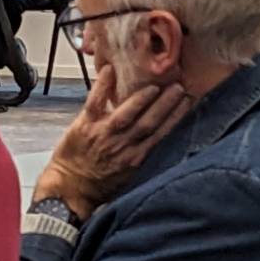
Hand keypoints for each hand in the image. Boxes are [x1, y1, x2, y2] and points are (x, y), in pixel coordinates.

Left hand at [33, 64, 188, 219]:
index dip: (176, 117)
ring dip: (142, 98)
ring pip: (127, 114)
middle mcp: (123, 147)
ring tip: (155, 84)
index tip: (189, 101)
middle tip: (179, 87)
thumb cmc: (99, 184)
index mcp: (136, 159)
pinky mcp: (84, 127)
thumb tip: (160, 136)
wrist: (70, 190)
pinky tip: (109, 70)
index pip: (161, 135)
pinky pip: (95, 103)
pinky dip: (102, 86)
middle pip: (149, 123)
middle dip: (166, 104)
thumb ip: (144, 156)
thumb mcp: (129, 176)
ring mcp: (103, 135)